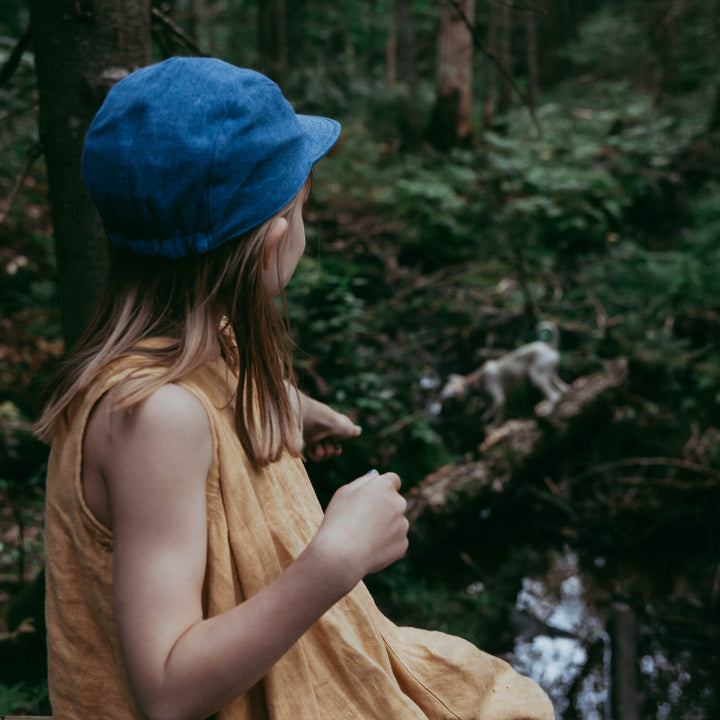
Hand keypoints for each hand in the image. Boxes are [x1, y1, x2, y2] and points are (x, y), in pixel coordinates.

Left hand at [301, 395, 360, 461]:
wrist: (320, 422)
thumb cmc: (335, 424)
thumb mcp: (349, 427)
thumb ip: (354, 430)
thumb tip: (358, 430)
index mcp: (331, 431)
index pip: (336, 447)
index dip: (337, 447)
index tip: (337, 441)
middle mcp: (323, 436)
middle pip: (331, 453)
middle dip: (333, 449)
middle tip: (331, 441)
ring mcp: (315, 441)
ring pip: (325, 457)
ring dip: (327, 450)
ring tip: (324, 441)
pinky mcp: (307, 445)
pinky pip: (316, 458)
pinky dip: (318, 452)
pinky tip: (317, 444)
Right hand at [312, 471, 408, 590]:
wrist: (341, 555)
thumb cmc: (338, 520)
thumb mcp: (344, 493)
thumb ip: (363, 481)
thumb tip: (377, 475)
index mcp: (384, 487)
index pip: (393, 480)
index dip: (382, 488)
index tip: (372, 497)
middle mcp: (398, 503)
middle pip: (394, 502)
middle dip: (383, 508)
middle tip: (361, 520)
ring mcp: (403, 525)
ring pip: (395, 522)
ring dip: (384, 526)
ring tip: (362, 537)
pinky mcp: (402, 544)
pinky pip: (395, 541)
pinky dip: (385, 544)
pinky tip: (368, 548)